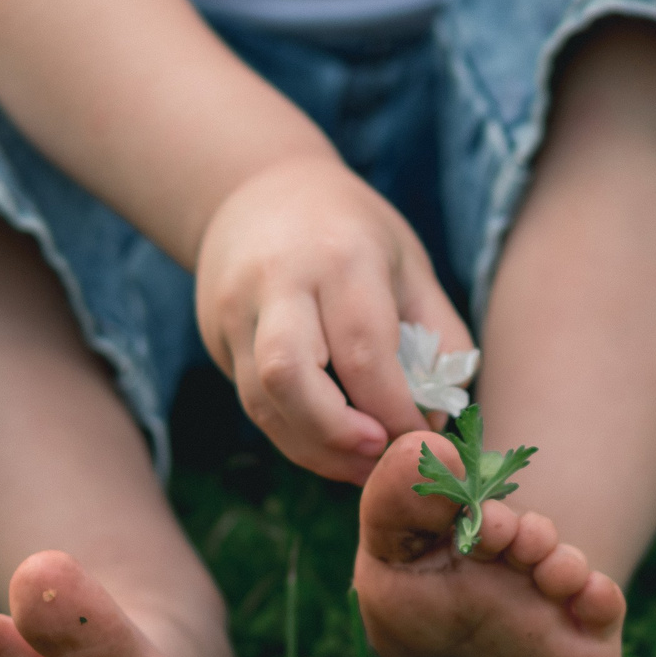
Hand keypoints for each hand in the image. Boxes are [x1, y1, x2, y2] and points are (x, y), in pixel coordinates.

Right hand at [193, 154, 472, 483]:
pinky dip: (295, 436)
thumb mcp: (411, 264)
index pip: (364, 350)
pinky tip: (332, 445)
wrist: (258, 190)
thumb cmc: (352, 231)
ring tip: (363, 466)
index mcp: (341, 256)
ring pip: (262, 402)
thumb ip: (439, 338)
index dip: (395, 412)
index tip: (425, 444)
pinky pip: (253, 403)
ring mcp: (236, 310)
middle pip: (289, 375)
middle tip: (381, 458)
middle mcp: (278, 281)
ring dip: (316, 450)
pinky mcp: (216, 337)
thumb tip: (437, 421)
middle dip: (338, 436)